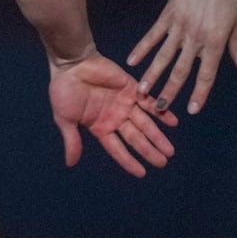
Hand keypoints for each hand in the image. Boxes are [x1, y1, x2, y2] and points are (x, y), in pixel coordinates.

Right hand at [49, 54, 176, 176]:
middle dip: (149, 151)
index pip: (118, 149)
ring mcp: (125, 104)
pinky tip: (173, 122)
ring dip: (158, 136)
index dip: (129, 161)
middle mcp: (116, 118)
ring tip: (170, 150)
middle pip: (136, 138)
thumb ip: (72, 140)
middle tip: (163, 162)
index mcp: (100, 127)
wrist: (71, 64)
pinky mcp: (132, 88)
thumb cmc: (63, 90)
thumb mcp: (65, 119)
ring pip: (146, 123)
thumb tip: (71, 164)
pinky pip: (150, 102)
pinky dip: (161, 112)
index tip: (142, 173)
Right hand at [129, 0, 236, 113]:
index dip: (200, 92)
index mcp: (215, 40)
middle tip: (160, 108)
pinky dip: (142, 48)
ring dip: (153, 74)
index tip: (192, 109)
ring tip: (142, 91)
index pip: (207, 72)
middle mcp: (195, 37)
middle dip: (170, 90)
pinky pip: (153, 35)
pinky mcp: (169, 15)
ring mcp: (179, 26)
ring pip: (163, 55)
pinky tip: (132, 61)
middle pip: (181, 69)